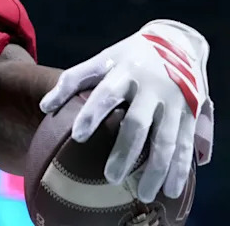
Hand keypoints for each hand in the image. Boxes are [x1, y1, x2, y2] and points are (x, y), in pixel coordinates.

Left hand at [39, 20, 212, 203]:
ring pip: (166, 140)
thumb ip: (72, 80)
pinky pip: (186, 144)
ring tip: (145, 194)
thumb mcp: (101, 59)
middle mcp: (151, 87)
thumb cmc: (128, 56)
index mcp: (124, 71)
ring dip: (156, 169)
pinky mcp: (192, 113)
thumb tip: (43, 106)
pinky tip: (172, 189)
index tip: (78, 136)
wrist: (178, 41)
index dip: (91, 115)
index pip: (105, 94)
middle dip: (125, 152)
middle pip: (137, 124)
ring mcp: (174, 102)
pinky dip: (181, 168)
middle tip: (111, 177)